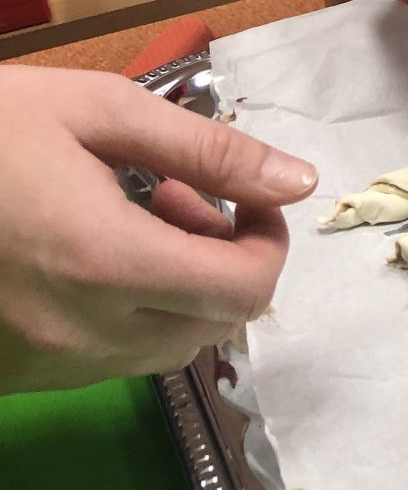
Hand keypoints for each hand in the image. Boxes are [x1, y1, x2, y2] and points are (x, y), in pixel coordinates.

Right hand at [0, 67, 317, 393]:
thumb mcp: (98, 112)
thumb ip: (207, 153)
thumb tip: (298, 183)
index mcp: (107, 261)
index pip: (245, 291)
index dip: (268, 241)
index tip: (246, 196)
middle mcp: (79, 332)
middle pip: (212, 329)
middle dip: (225, 264)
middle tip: (185, 198)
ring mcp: (40, 365)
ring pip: (161, 351)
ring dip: (178, 292)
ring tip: (134, 218)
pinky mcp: (13, 377)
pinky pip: (103, 362)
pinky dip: (125, 314)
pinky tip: (89, 254)